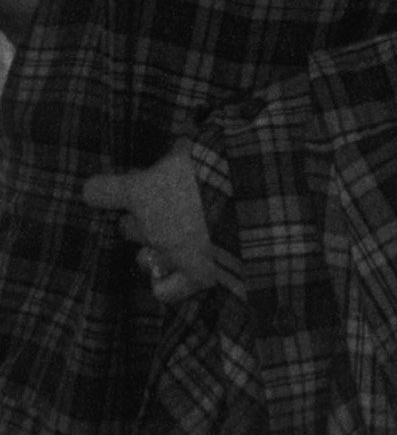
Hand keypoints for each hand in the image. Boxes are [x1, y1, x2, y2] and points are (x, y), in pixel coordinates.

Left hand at [83, 142, 218, 303]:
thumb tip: (179, 146)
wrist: (259, 200)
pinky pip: (165, 290)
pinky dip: (166, 282)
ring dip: (153, 248)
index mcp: (144, 191)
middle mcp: (149, 227)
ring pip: (143, 258)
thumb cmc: (226, 164)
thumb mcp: (200, 144)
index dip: (101, 190)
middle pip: (126, 226)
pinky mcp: (195, 276)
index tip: (102, 188)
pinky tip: (174, 271)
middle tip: (162, 205)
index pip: (99, 192)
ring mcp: (170, 255)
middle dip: (140, 217)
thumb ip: (181, 151)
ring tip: (173, 238)